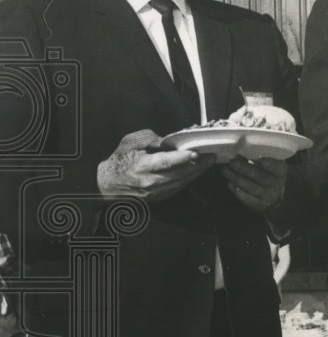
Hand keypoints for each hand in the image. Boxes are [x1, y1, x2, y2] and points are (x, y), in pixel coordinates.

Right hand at [97, 129, 214, 199]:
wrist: (106, 184)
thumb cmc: (119, 160)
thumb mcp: (131, 142)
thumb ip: (152, 139)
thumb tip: (170, 142)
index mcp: (142, 167)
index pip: (165, 163)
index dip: (181, 158)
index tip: (195, 152)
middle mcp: (150, 182)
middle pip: (178, 174)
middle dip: (197, 165)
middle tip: (211, 156)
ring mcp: (155, 192)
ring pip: (181, 182)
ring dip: (196, 173)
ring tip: (208, 162)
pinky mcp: (159, 197)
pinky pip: (178, 188)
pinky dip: (188, 179)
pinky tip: (197, 171)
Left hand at [220, 157, 287, 212]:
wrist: (273, 194)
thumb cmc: (268, 174)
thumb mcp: (269, 165)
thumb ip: (259, 158)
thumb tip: (241, 150)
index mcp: (281, 171)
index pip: (278, 168)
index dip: (270, 164)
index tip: (259, 159)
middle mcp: (277, 184)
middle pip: (262, 177)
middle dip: (246, 169)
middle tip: (233, 162)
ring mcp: (269, 196)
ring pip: (253, 188)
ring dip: (238, 179)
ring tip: (226, 171)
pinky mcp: (260, 205)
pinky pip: (249, 199)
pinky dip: (238, 192)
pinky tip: (230, 184)